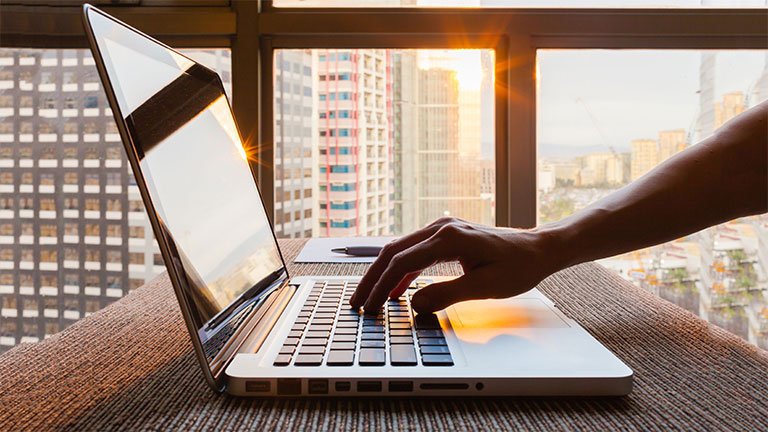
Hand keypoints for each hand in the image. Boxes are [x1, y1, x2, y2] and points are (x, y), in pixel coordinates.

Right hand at [349, 217, 561, 313]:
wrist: (538, 249)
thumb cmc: (519, 266)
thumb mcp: (485, 286)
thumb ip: (447, 294)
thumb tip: (414, 305)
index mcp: (449, 238)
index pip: (402, 262)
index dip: (381, 286)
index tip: (369, 306)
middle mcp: (441, 228)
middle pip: (393, 251)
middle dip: (372, 278)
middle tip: (357, 303)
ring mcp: (442, 229)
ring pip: (400, 249)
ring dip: (382, 273)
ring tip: (369, 297)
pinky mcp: (446, 236)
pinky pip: (414, 251)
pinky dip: (400, 270)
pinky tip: (395, 289)